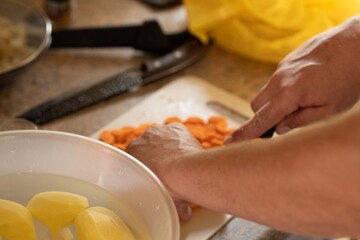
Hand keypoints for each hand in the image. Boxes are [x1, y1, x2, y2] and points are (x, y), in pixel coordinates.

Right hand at [126, 123, 202, 220]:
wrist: (184, 172)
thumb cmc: (168, 187)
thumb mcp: (160, 199)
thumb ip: (168, 202)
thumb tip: (184, 213)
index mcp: (131, 155)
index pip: (136, 159)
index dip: (146, 168)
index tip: (155, 175)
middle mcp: (142, 139)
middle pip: (148, 148)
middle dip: (157, 157)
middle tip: (169, 170)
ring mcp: (159, 132)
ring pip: (162, 139)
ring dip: (169, 147)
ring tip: (180, 161)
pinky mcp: (175, 128)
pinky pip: (177, 133)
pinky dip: (181, 140)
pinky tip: (187, 151)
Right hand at [227, 16, 359, 142]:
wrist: (358, 43)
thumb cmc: (348, 79)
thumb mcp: (330, 110)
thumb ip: (300, 121)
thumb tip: (280, 128)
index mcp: (289, 94)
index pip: (261, 119)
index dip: (245, 134)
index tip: (229, 143)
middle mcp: (279, 79)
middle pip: (256, 106)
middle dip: (263, 117)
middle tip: (282, 123)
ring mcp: (282, 68)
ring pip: (266, 92)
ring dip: (274, 103)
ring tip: (300, 102)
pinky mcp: (287, 60)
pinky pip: (276, 81)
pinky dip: (282, 90)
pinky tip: (305, 87)